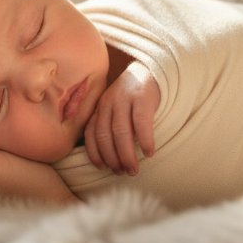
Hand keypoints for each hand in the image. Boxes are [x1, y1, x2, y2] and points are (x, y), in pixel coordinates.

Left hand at [84, 61, 159, 175]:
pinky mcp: (143, 98)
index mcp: (100, 107)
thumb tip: (107, 156)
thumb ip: (108, 124)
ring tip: (133, 169)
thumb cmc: (133, 96)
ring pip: (121, 132)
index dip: (94, 153)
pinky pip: (141, 123)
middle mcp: (109, 102)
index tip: (102, 168)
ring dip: (126, 155)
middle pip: (105, 136)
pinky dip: (144, 140)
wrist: (151, 69)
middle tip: (121, 173)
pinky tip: (149, 152)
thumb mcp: (115, 107)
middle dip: (112, 158)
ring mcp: (125, 99)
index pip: (91, 133)